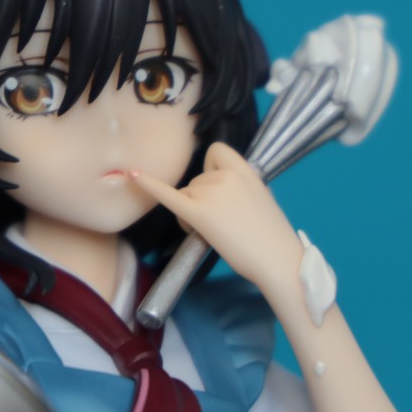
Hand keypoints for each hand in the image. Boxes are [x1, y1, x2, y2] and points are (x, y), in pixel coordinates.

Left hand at [131, 142, 301, 294]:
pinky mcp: (199, 214)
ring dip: (192, 213)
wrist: (279, 260)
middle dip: (202, 201)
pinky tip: (132, 176)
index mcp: (245, 170)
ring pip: (185, 195)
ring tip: (218, 233)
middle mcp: (225, 176)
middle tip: (226, 225)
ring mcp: (211, 193)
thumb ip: (238, 188)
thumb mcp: (260, 198)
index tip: (220, 187)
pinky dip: (148, 185)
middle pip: (196, 180)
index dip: (211, 168)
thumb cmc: (271, 237)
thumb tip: (217, 196)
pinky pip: (168, 195)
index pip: (215, 152)